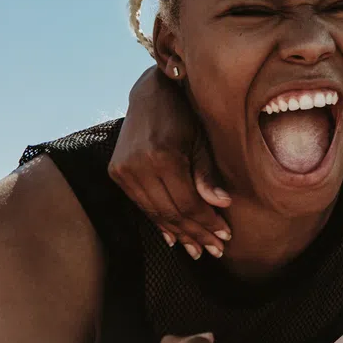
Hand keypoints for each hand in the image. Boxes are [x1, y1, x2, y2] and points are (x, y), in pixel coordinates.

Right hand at [109, 68, 231, 258]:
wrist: (151, 93)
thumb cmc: (186, 114)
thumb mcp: (202, 139)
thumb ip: (208, 173)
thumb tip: (222, 204)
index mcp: (163, 156)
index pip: (187, 202)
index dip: (207, 221)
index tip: (225, 235)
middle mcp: (139, 166)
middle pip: (170, 211)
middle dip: (196, 232)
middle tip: (215, 249)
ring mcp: (124, 170)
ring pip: (155, 212)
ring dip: (178, 233)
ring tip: (198, 250)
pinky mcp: (117, 172)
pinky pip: (141, 205)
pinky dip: (159, 221)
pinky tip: (173, 238)